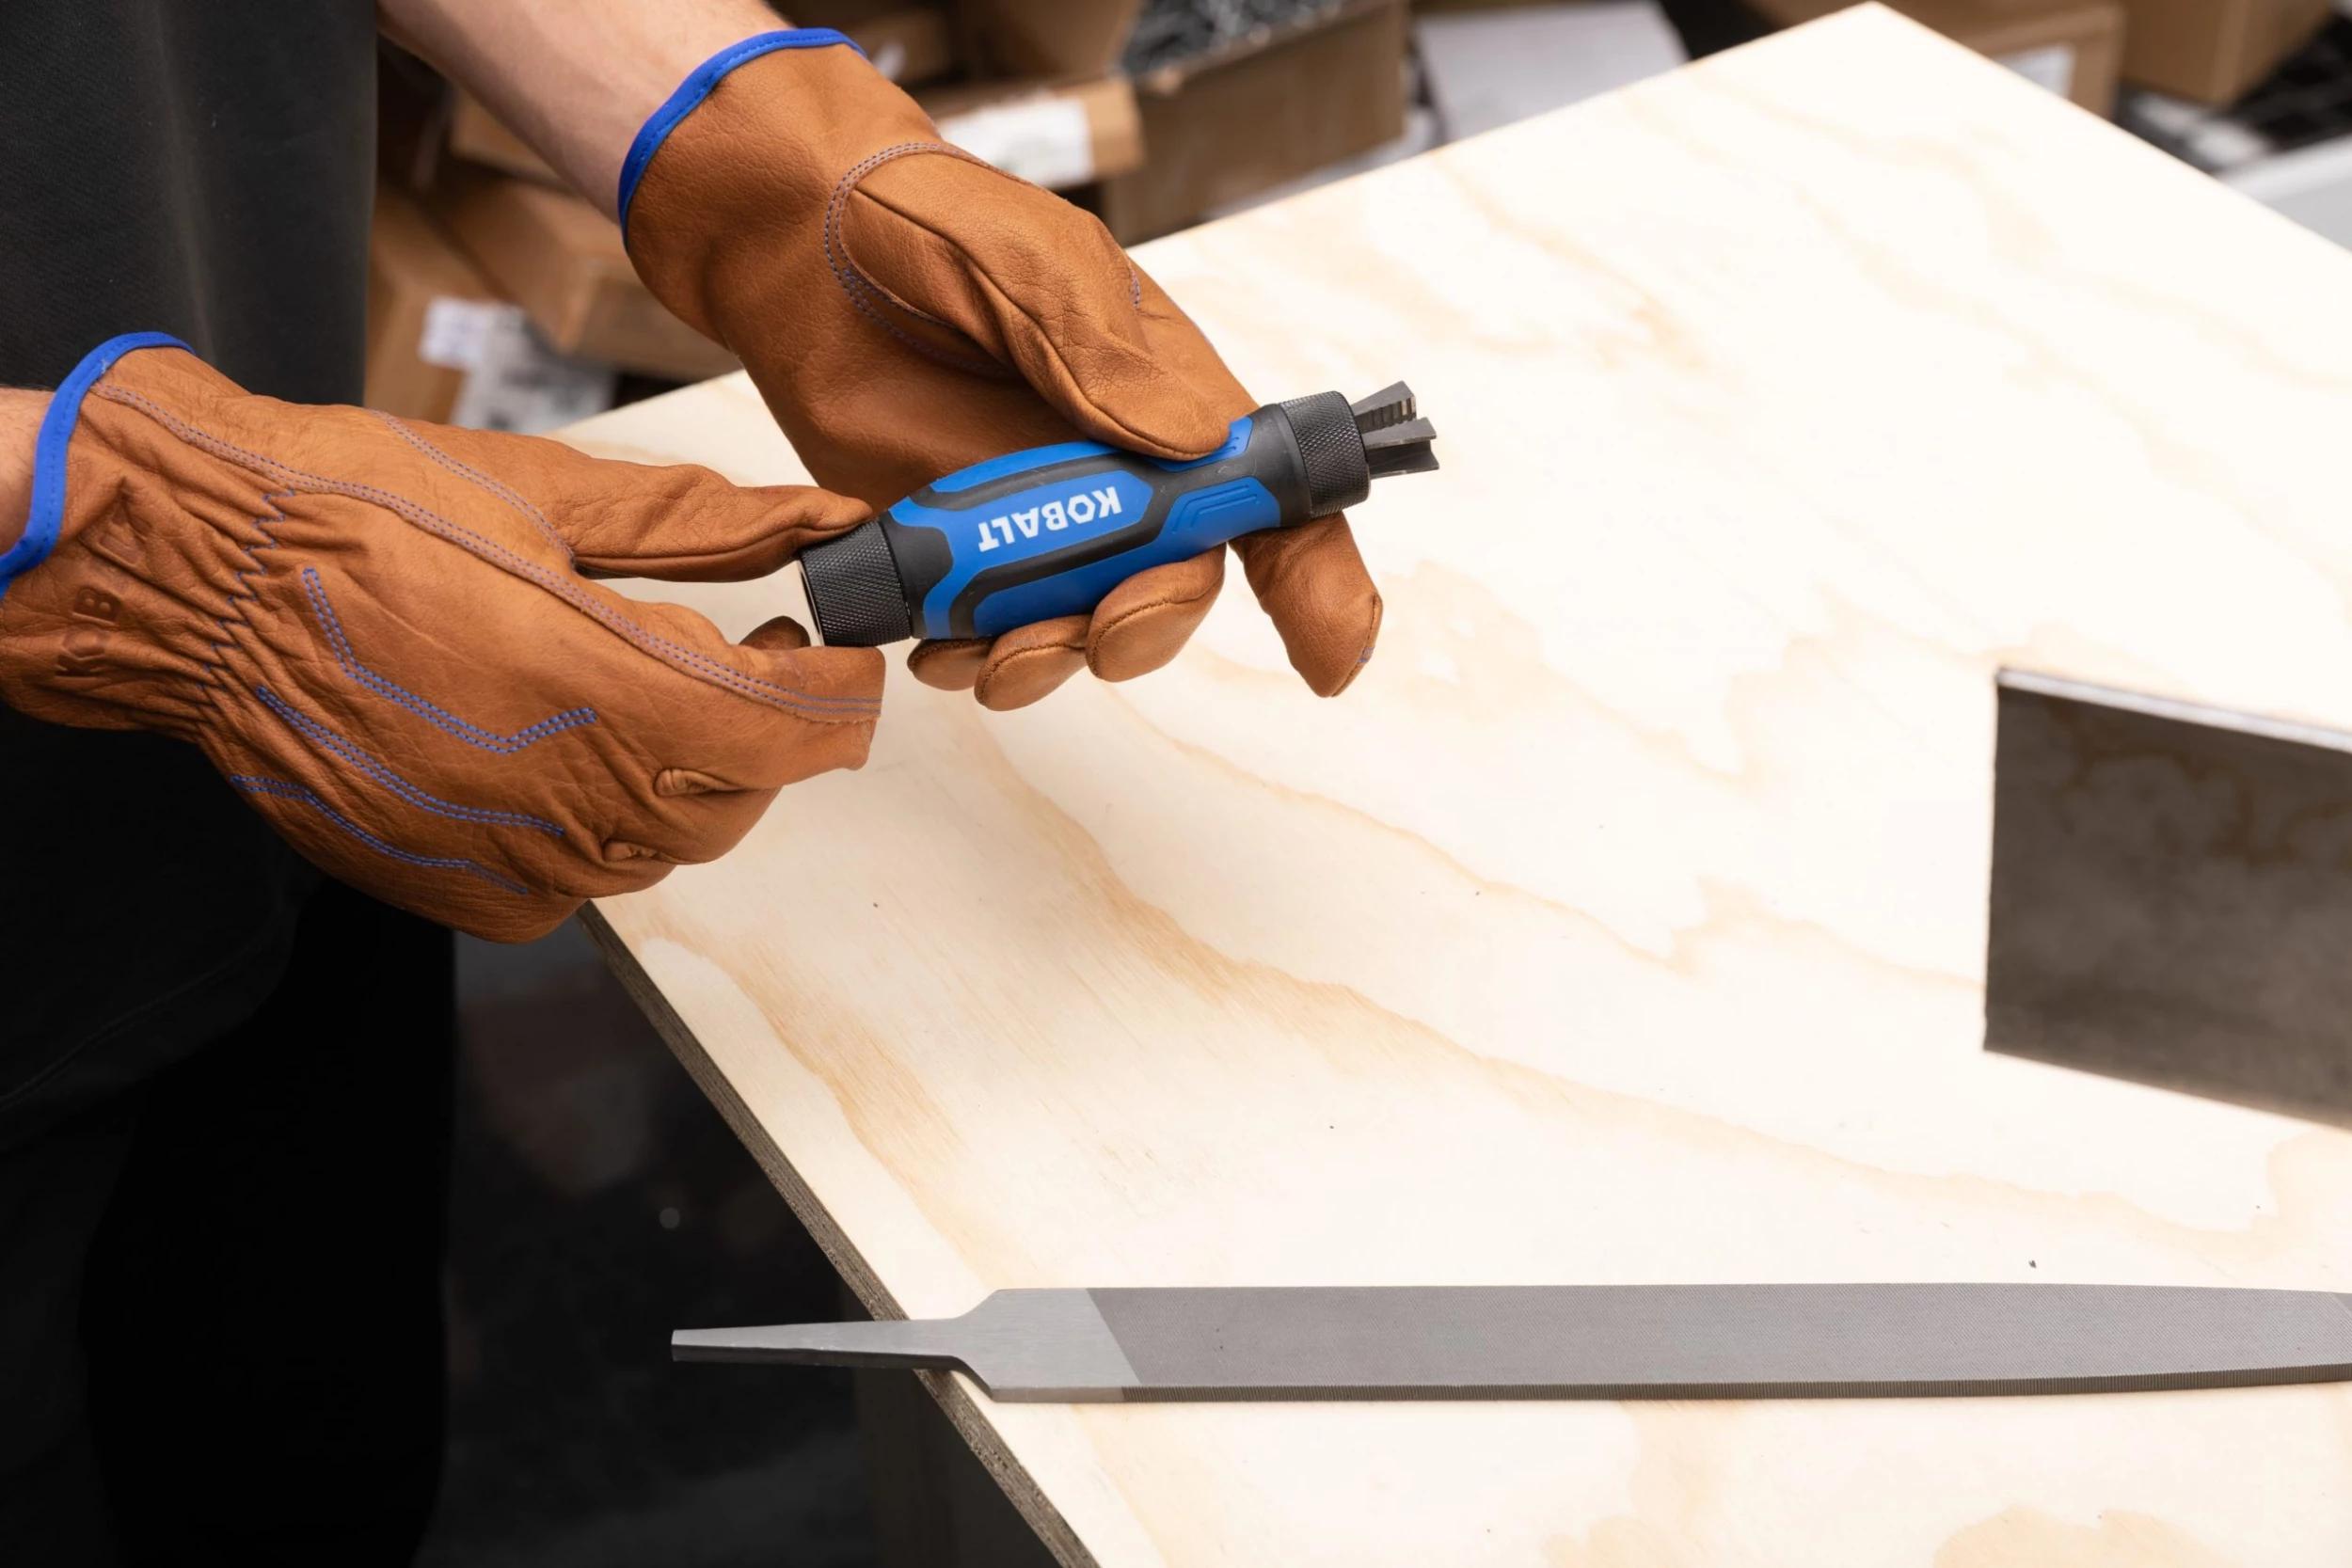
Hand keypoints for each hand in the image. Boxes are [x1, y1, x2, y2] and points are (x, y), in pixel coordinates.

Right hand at [0, 337, 881, 940]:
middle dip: (763, 731)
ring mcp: (513, 859)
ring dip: (680, 779)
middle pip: (743, 797)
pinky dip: (595, 829)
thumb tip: (829, 521)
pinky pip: (580, 884)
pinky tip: (547, 752)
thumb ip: (707, 527)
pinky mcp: (461, 894)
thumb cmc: (360, 515)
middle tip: (736, 656)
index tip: (838, 654)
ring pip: (668, 850)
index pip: (794, 731)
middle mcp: (570, 794)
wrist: (198, 585)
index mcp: (608, 685)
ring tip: (628, 693)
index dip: (841, 694)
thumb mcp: (548, 494)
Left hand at [620, 31, 1381, 707]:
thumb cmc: (931, 225)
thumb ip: (1098, 350)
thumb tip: (1191, 439)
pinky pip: (983, 640)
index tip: (1331, 661)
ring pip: (1079, 632)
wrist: (795, 243)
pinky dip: (970, 663)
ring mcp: (1033, 522)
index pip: (1272, 503)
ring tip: (996, 649)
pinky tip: (937, 644)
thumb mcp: (1031, 263)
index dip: (1320, 589)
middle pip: (1175, 589)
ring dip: (1052, 661)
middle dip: (1148, 626)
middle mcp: (1115, 477)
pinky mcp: (950, 554)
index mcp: (1168, 403)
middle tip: (1100, 625)